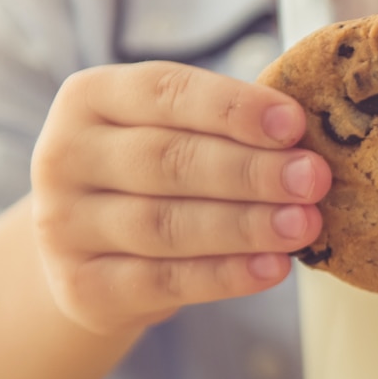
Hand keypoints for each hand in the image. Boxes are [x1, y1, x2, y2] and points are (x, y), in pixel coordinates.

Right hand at [30, 62, 328, 334]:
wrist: (92, 257)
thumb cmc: (154, 179)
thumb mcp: (172, 135)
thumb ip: (224, 127)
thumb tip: (306, 136)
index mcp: (88, 97)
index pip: (164, 91)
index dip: (232, 107)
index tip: (294, 124)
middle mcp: (63, 155)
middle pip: (166, 160)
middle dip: (250, 170)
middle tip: (313, 179)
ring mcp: (64, 225)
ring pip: (165, 225)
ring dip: (244, 225)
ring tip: (304, 225)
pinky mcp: (80, 287)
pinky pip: (162, 281)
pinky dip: (224, 276)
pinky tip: (272, 268)